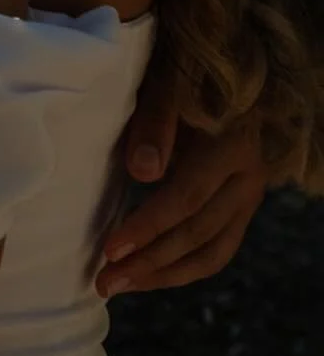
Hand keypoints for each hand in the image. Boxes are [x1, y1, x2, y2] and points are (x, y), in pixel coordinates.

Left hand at [96, 65, 267, 295]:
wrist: (225, 68)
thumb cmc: (186, 71)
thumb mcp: (167, 84)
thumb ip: (154, 124)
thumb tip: (141, 173)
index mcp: (233, 145)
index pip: (186, 198)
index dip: (147, 227)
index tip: (109, 250)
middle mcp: (249, 178)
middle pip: (199, 233)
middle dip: (150, 263)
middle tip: (105, 283)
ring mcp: (251, 196)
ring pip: (212, 252)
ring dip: (165, 275)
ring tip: (121, 286)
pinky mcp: (243, 206)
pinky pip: (218, 248)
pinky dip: (184, 266)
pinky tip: (150, 273)